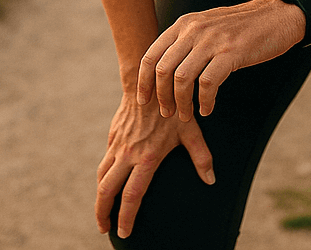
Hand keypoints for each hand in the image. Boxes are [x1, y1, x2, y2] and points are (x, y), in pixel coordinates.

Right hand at [96, 91, 214, 238]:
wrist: (147, 78)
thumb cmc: (173, 105)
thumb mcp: (190, 129)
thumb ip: (201, 156)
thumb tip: (211, 180)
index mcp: (147, 157)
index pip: (132, 195)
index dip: (126, 217)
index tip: (124, 233)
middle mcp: (128, 153)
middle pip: (107, 190)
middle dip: (103, 213)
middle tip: (103, 229)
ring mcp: (118, 143)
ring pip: (101, 175)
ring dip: (99, 196)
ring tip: (102, 212)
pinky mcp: (113, 134)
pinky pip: (105, 159)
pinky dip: (103, 175)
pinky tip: (107, 180)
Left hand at [136, 0, 304, 122]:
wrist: (277, 15)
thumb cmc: (242, 26)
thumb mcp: (208, 25)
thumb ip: (187, 40)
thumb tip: (166, 66)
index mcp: (185, 23)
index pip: (151, 54)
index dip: (143, 81)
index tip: (144, 100)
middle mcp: (194, 30)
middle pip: (163, 69)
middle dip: (161, 97)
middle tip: (166, 114)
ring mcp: (213, 40)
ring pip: (182, 78)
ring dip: (182, 103)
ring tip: (187, 116)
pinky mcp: (231, 53)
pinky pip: (208, 84)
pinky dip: (205, 101)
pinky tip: (207, 109)